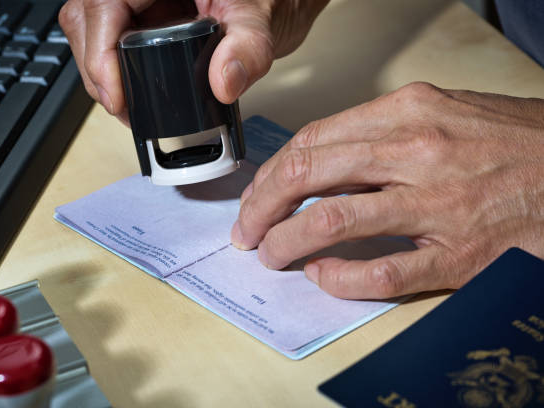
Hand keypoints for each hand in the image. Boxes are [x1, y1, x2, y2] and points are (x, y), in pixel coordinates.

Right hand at [59, 0, 329, 123]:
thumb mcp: (261, 18)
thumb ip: (249, 48)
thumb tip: (223, 83)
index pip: (103, 5)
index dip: (99, 53)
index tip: (116, 94)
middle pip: (87, 18)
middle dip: (98, 69)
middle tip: (123, 107)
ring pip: (91, 27)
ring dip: (102, 71)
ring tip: (127, 103)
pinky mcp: (141, 10)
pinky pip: (110, 35)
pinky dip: (114, 67)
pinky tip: (133, 89)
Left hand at [232, 82, 543, 298]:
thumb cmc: (515, 143)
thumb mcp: (444, 114)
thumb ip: (382, 133)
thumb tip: (323, 162)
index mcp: (410, 112)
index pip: (312, 142)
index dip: (271, 173)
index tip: (256, 195)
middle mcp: (418, 152)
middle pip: (308, 176)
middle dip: (262, 206)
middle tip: (248, 230)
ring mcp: (438, 205)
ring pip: (332, 221)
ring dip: (287, 242)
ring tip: (272, 254)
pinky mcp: (460, 255)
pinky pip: (383, 271)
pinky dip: (342, 278)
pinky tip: (324, 277)